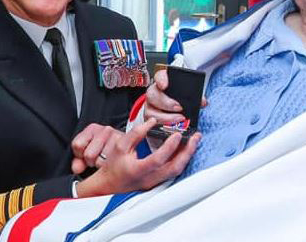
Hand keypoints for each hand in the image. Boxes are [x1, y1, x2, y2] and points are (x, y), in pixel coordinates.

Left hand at [71, 123, 121, 174]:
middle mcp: (106, 130)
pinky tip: (115, 163)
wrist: (128, 152)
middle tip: (99, 159)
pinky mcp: (126, 148)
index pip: (78, 145)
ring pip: (101, 161)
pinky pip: (111, 164)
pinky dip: (112, 167)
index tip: (85, 157)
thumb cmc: (105, 153)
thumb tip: (77, 169)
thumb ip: (78, 161)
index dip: (80, 155)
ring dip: (103, 164)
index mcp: (93, 129)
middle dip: (92, 161)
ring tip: (108, 161)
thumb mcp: (87, 155)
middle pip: (89, 155)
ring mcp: (117, 137)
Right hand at [75, 118, 199, 197]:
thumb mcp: (121, 146)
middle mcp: (149, 178)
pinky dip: (182, 158)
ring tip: (194, 140)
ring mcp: (155, 182)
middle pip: (174, 168)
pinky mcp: (159, 181)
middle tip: (195, 137)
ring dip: (187, 155)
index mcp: (138, 170)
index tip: (176, 134)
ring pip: (177, 170)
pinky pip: (174, 170)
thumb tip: (152, 121)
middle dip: (188, 152)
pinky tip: (185, 148)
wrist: (110, 183)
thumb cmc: (114, 165)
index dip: (169, 148)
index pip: (158, 160)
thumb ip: (136, 133)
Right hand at [144, 68, 206, 124]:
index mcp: (162, 83)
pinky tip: (173, 128)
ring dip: (166, 117)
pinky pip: (152, 124)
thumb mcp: (187, 96)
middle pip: (152, 95)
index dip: (161, 79)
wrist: (173, 112)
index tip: (165, 85)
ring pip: (150, 112)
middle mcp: (153, 94)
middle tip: (179, 108)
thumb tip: (203, 102)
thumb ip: (195, 96)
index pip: (159, 76)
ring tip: (180, 119)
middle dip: (166, 102)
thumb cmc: (179, 100)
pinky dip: (163, 126)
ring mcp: (149, 108)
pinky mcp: (150, 120)